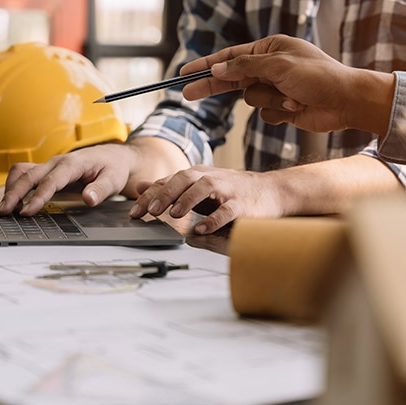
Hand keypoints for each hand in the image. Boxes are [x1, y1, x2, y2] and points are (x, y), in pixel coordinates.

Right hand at [0, 143, 135, 215]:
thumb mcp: (114, 179)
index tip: (27, 211)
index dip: (38, 196)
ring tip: (4, 209)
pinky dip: (15, 186)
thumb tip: (89, 199)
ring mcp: (50, 166)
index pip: (51, 181)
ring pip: (22, 172)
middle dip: (14, 194)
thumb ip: (101, 189)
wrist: (113, 157)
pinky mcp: (47, 171)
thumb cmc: (113, 168)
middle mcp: (57, 162)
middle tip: (4, 212)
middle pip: (29, 175)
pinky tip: (12, 201)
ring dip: (11, 189)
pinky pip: (25, 174)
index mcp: (73, 164)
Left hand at [129, 166, 285, 233]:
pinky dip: (213, 219)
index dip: (150, 195)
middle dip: (164, 194)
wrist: (270, 191)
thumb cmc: (231, 191)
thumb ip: (170, 187)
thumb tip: (142, 187)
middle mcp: (210, 178)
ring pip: (204, 188)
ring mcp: (227, 190)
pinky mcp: (242, 204)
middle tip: (150, 211)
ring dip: (187, 200)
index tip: (134, 212)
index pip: (169, 181)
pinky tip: (202, 229)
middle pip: (183, 179)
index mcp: (197, 175)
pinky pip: (226, 211)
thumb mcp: (198, 186)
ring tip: (173, 214)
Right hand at [179, 34, 394, 135]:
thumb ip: (245, 67)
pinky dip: (278, 113)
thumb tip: (218, 69)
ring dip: (270, 102)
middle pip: (233, 79)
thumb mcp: (279, 65)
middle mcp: (271, 67)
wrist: (347, 102)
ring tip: (293, 99)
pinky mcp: (282, 109)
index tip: (185, 73)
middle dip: (214, 87)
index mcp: (270, 48)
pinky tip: (296, 109)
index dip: (206, 65)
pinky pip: (265, 115)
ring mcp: (276, 88)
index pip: (230, 57)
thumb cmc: (318, 76)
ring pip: (251, 100)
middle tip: (187, 94)